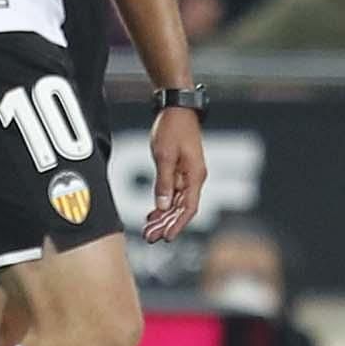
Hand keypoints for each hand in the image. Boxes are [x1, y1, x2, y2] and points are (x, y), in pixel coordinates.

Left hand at [143, 106, 205, 242]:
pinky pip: (173, 192)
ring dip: (163, 217)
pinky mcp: (180, 169)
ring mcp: (188, 174)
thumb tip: (163, 206)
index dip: (177, 225)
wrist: (177, 108)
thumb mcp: (164, 156)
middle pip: (182, 208)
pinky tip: (153, 213)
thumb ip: (164, 182)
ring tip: (149, 229)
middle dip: (166, 224)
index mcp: (195, 175)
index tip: (166, 237)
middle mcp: (195, 177)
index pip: (189, 208)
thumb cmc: (172, 127)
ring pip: (177, 202)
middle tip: (149, 237)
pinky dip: (163, 204)